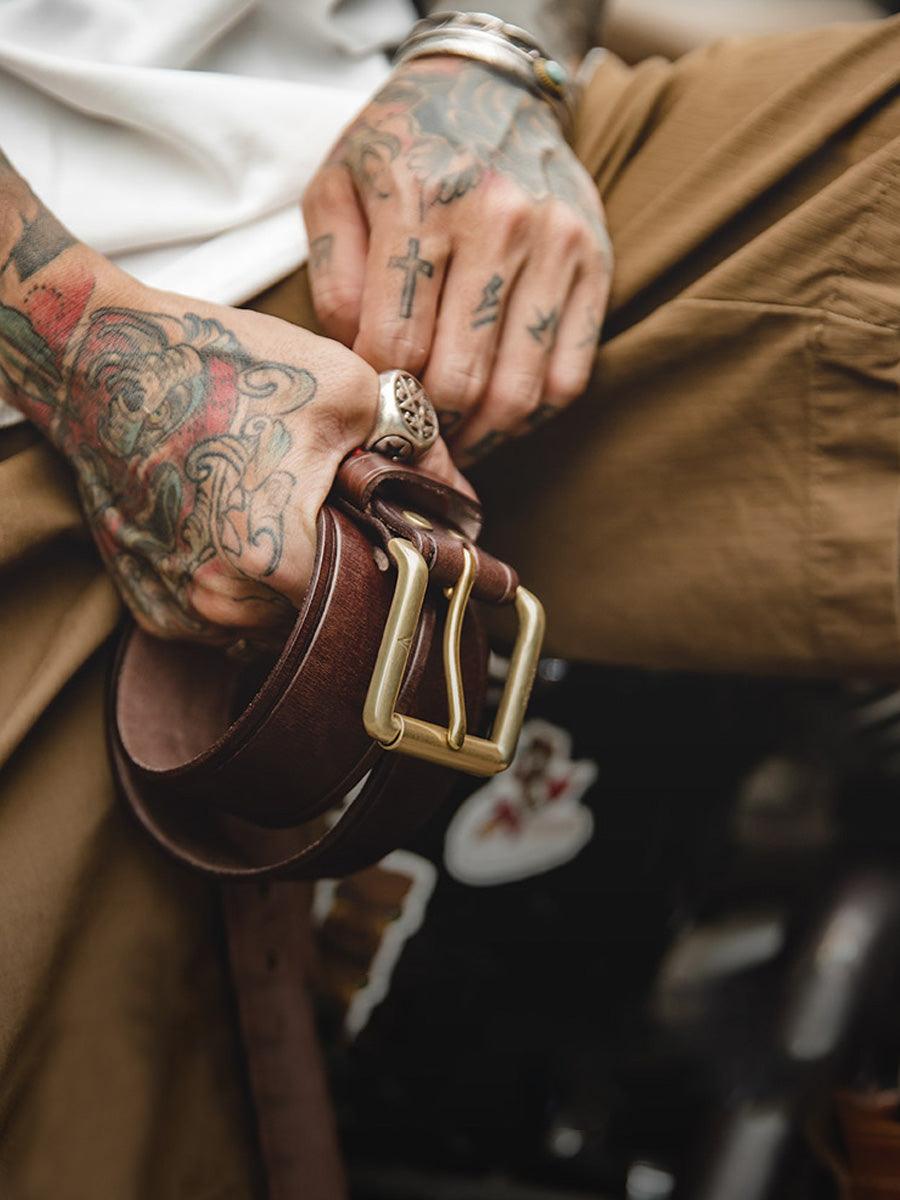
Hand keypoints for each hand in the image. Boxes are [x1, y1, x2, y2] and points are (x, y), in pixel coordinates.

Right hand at [2, 274, 461, 642]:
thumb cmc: (213, 365)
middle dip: (352, 575)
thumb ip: (418, 454)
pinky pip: (228, 620)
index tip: (425, 563)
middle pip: (328, 619)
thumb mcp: (343, 389)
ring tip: (284, 512)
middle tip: (344, 516)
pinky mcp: (152, 608)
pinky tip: (240, 527)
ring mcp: (182, 611)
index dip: (405, 575)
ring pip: (278, 626)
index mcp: (278, 556)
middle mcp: (224, 600)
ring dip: (298, 585)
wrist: (96, 360)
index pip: (377, 603)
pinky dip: (248, 587)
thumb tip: (462, 501)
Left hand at [303, 56, 611, 462]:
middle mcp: (496, 221)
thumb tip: (358, 359)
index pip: (396, 344)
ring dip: (481, 434)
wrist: (490, 86)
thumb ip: (333, 275)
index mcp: (421, 200)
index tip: (372, 405)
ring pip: (517, 390)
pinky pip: (569, 375)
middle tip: (411, 432)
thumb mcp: (337, 187)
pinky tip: (500, 413)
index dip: (379, 394)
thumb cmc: (402, 148)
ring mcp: (555, 244)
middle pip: (458, 378)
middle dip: (428, 424)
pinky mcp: (595, 263)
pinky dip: (532, 415)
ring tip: (454, 436)